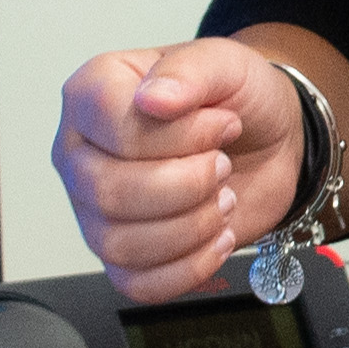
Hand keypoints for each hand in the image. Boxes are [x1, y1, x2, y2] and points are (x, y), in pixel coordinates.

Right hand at [54, 39, 307, 301]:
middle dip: (186, 185)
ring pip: (120, 244)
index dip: (180, 136)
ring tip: (222, 196)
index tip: (222, 123)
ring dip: (191, 226)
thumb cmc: (236, 98)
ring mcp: (93, 209)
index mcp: (92, 94)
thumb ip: (188, 71)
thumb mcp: (224, 63)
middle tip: (223, 164)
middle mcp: (80, 153)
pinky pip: (136, 284)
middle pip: (109, 192)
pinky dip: (188, 268)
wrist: (267, 142)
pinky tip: (217, 237)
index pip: (115, 130)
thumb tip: (153, 99)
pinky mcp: (121, 255)